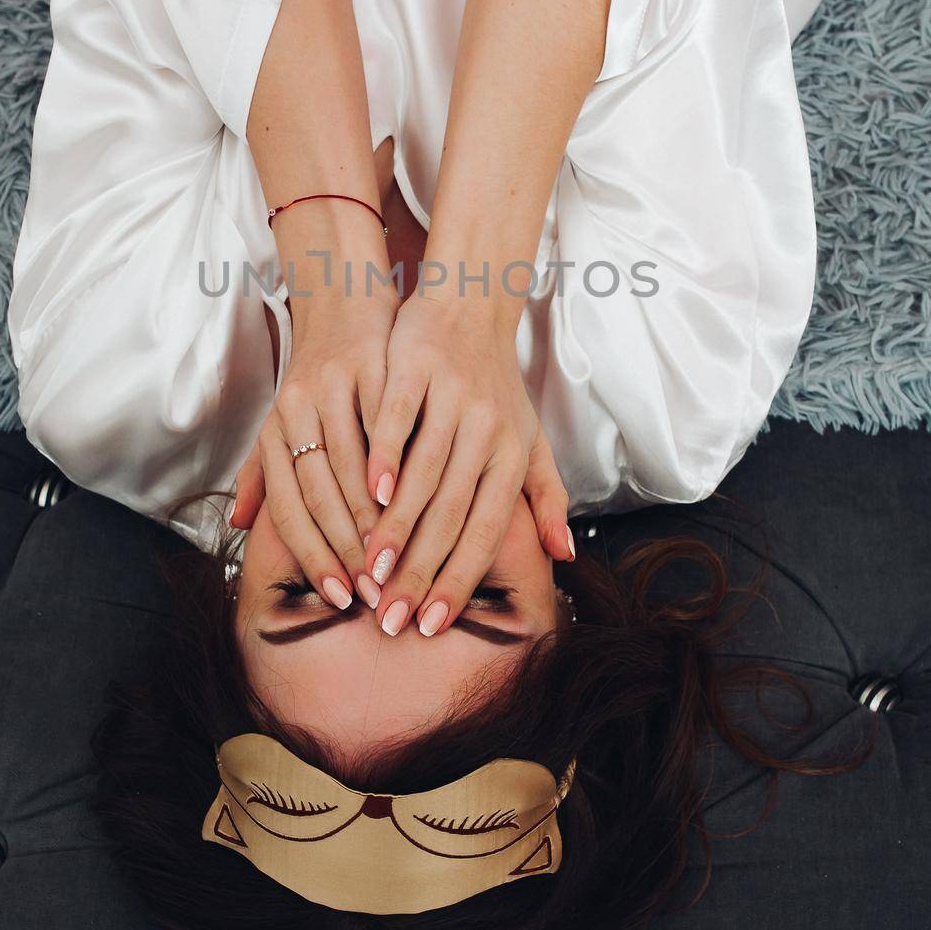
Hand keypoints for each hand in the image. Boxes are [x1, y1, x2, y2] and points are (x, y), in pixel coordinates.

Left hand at [231, 284, 398, 608]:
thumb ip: (264, 475)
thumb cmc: (318, 378)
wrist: (344, 302)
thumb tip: (236, 524)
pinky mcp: (372, 366)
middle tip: (374, 591)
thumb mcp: (283, 424)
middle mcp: (297, 409)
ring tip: (398, 559)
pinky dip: (398, 463)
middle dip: (347, 548)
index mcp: (276, 430)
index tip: (340, 594)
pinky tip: (417, 497)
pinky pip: (383, 425)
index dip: (313, 555)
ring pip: (351, 464)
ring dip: (375, 517)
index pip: (289, 507)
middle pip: (318, 493)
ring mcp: (334, 386)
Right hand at [362, 291, 571, 635]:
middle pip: (453, 514)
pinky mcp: (418, 368)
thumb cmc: (496, 385)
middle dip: (420, 572)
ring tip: (373, 571)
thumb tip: (563, 557)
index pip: (487, 532)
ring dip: (397, 527)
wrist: (472, 305)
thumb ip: (544, 499)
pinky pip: (398, 420)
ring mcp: (452, 397)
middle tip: (390, 617)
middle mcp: (488, 429)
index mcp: (513, 455)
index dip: (458, 581)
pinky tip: (367, 495)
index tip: (430, 624)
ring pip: (425, 473)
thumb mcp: (529, 440)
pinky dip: (383, 459)